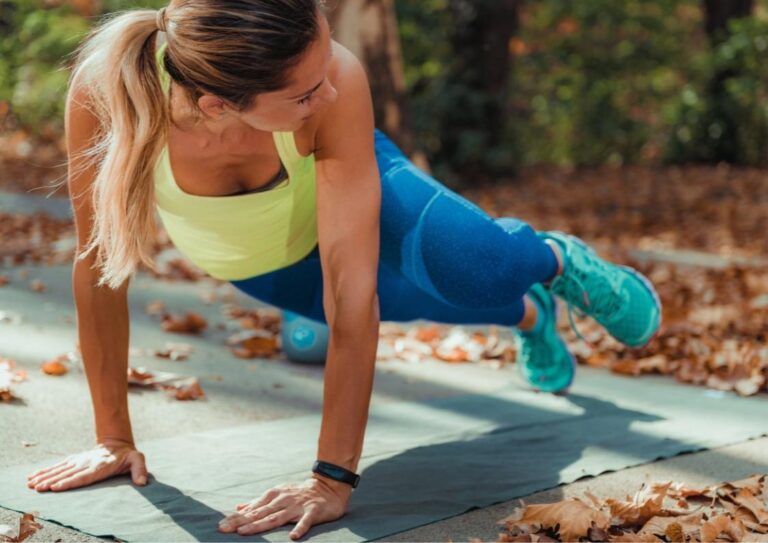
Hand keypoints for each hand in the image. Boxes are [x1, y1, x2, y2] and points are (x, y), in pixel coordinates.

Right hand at [25, 438, 148, 491]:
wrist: (117, 443)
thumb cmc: (127, 456)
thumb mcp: (138, 460)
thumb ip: (140, 470)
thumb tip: (142, 482)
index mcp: (100, 466)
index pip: (83, 476)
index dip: (70, 481)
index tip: (56, 487)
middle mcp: (86, 463)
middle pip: (67, 474)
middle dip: (52, 481)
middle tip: (38, 488)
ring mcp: (78, 461)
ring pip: (59, 469)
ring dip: (44, 476)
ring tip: (31, 483)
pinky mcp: (73, 460)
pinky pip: (57, 466)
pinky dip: (45, 471)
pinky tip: (32, 477)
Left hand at [218, 475, 351, 538]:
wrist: (328, 486)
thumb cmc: (300, 493)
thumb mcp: (278, 494)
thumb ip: (258, 503)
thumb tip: (238, 508)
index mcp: (274, 496)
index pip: (252, 509)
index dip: (236, 518)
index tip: (221, 525)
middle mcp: (283, 500)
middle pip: (260, 513)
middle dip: (241, 522)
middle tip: (224, 529)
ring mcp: (297, 505)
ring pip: (277, 517)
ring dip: (260, 525)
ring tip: (244, 533)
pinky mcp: (313, 511)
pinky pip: (306, 521)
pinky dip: (299, 528)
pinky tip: (293, 537)